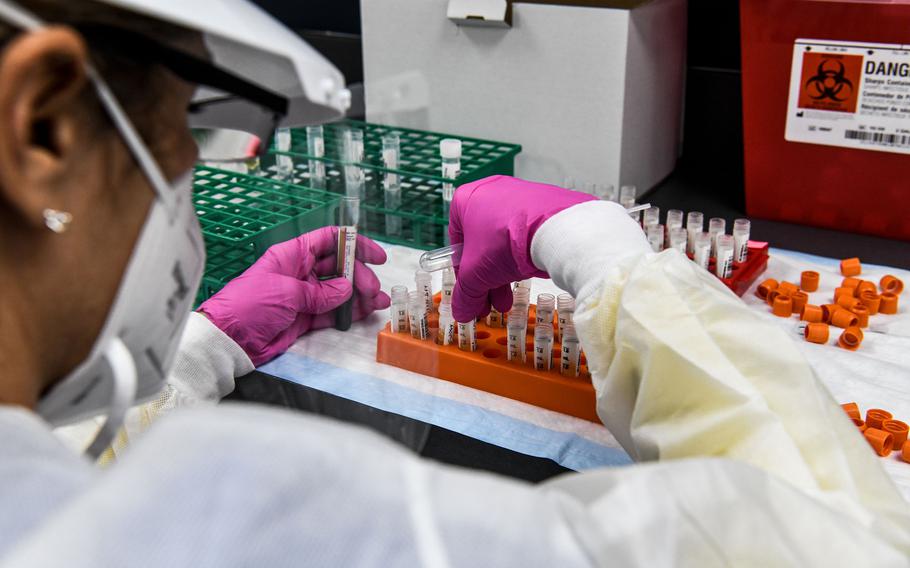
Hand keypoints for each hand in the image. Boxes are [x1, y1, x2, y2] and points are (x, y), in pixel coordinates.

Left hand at [199, 227, 389, 365]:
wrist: (229, 340)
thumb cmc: (249, 306)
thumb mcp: (286, 293)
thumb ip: (319, 292)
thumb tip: (346, 290)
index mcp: (292, 255)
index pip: (329, 240)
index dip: (354, 244)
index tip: (375, 255)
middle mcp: (300, 272)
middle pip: (338, 266)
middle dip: (360, 275)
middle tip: (373, 290)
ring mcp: (304, 295)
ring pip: (339, 291)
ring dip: (360, 296)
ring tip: (378, 303)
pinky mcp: (304, 318)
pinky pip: (332, 312)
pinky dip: (349, 313)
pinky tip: (365, 313)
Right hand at [448, 175, 595, 321]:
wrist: (553, 228)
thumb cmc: (505, 241)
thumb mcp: (475, 275)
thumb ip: (465, 294)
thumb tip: (462, 312)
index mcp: (467, 199)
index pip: (457, 243)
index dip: (462, 274)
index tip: (470, 294)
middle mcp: (491, 192)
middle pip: (483, 245)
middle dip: (485, 279)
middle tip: (490, 303)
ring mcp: (520, 195)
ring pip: (505, 241)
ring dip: (503, 274)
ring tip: (508, 300)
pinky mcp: (545, 203)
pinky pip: (527, 233)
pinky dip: (524, 257)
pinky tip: (528, 277)